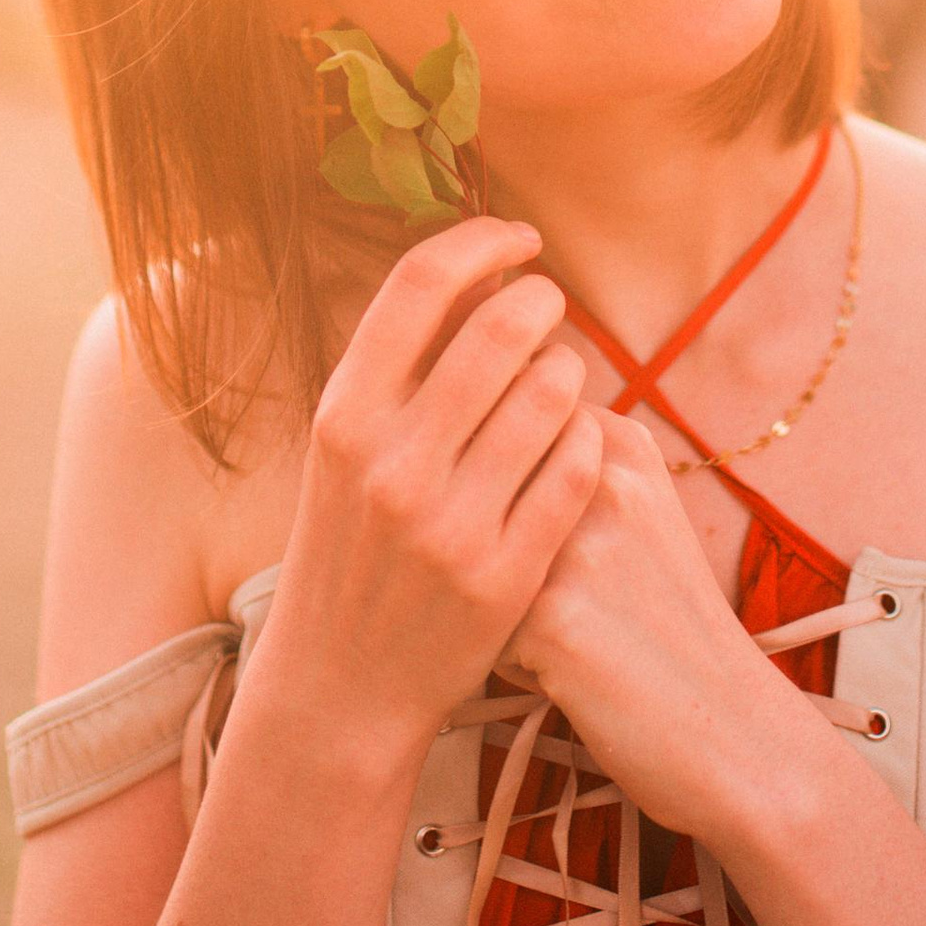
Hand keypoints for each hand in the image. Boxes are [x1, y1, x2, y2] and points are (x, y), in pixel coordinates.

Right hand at [260, 216, 608, 767]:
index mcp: (342, 416)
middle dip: (541, 300)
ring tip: (560, 380)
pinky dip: (586, 437)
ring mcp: (448, 522)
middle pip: (500, 326)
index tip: (518, 238)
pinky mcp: (504, 574)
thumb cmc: (350, 548)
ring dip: (570, 369)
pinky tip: (573, 441)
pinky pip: (576, 466)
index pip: (417, 283)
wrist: (340, 686)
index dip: (480, 240)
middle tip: (550, 306)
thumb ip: (398, 368)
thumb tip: (474, 270)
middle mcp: (390, 463)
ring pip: (551, 391)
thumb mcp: (344, 451)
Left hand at [506, 415, 832, 853]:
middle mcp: (602, 479)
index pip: (506, 426)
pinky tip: (563, 671)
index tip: (559, 542)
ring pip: (467, 555)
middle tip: (563, 595)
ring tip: (560, 633)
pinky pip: (474, 623)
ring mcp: (578, 546)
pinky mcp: (552, 619)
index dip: (506, 488)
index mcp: (625, 444)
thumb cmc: (669, 627)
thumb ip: (570, 467)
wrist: (732, 731)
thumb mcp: (642, 516)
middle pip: (478, 490)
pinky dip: (503, 655)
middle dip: (487, 538)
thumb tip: (471, 436)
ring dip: (491, 598)